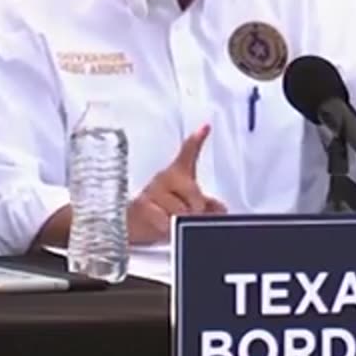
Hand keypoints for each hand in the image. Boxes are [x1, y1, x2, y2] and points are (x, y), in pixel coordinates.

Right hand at [127, 125, 226, 244]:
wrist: (135, 225)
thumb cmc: (162, 210)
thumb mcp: (189, 206)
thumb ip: (210, 206)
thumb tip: (221, 209)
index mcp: (177, 174)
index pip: (188, 153)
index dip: (197, 140)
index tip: (205, 127)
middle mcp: (165, 178)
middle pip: (193, 192)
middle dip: (196, 209)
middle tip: (190, 214)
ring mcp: (152, 191)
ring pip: (180, 210)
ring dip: (181, 221)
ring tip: (172, 221)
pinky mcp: (142, 206)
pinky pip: (165, 220)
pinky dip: (168, 227)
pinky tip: (162, 225)